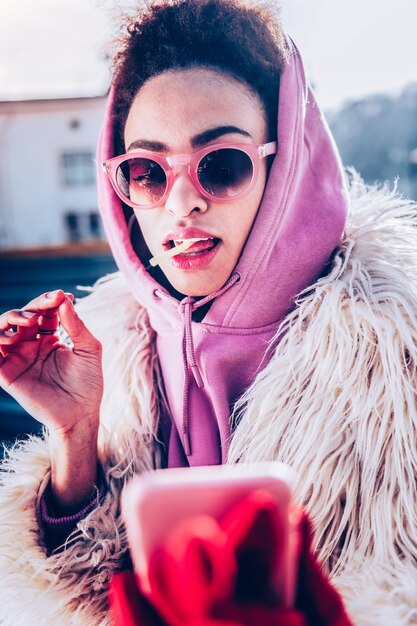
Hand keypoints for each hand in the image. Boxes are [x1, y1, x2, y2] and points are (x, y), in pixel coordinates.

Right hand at [0, 289, 103, 509]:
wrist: (81, 414)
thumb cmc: (88, 383)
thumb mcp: (88, 349)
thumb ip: (76, 325)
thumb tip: (66, 299)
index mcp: (50, 339)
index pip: (44, 312)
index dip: (50, 301)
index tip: (63, 295)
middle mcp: (31, 346)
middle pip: (23, 316)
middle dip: (34, 306)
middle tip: (49, 304)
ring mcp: (18, 359)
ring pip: (3, 329)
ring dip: (12, 318)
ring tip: (30, 321)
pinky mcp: (7, 374)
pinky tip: (12, 337)